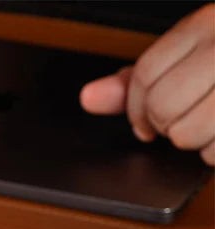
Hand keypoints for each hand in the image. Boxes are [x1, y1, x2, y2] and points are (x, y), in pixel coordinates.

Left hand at [80, 4, 214, 164]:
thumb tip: (89, 98)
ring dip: (196, 142)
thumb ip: (140, 79)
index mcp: (210, 22)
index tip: (144, 121)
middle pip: (163, 107)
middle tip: (188, 118)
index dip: (136, 109)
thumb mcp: (194, 55)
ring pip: (189, 134)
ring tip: (214, 124)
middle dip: (168, 126)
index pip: (145, 75)